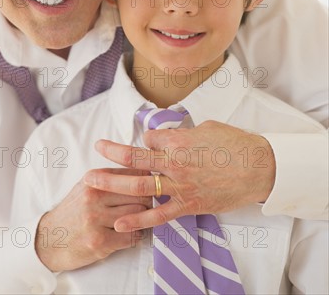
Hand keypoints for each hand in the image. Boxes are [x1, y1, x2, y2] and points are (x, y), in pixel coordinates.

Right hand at [35, 168, 150, 271]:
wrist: (48, 240)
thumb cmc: (72, 212)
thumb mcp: (86, 186)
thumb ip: (109, 178)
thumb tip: (141, 172)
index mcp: (94, 179)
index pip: (134, 173)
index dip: (146, 180)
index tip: (150, 186)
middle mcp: (94, 196)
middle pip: (140, 194)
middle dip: (148, 201)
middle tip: (149, 206)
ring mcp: (96, 220)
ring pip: (138, 215)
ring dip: (143, 220)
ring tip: (139, 221)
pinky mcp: (99, 242)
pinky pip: (131, 237)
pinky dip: (135, 236)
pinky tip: (130, 234)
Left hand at [84, 120, 275, 231]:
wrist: (260, 168)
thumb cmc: (236, 144)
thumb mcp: (207, 127)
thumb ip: (183, 132)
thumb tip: (169, 135)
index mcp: (179, 139)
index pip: (149, 137)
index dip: (146, 139)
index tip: (148, 142)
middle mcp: (175, 161)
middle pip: (135, 157)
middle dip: (112, 154)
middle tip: (96, 149)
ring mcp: (180, 185)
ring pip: (139, 185)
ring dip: (112, 182)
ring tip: (91, 181)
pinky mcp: (188, 205)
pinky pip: (158, 215)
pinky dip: (138, 220)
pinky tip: (119, 222)